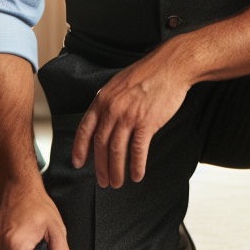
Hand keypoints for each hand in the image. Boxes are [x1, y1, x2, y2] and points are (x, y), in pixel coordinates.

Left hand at [72, 47, 190, 187]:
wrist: (170, 66)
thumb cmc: (147, 73)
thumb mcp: (119, 83)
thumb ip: (109, 102)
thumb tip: (103, 120)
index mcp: (102, 99)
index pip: (85, 129)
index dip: (80, 149)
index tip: (79, 163)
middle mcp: (112, 109)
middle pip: (100, 145)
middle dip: (100, 167)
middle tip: (102, 181)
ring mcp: (128, 117)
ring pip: (116, 151)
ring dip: (116, 171)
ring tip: (117, 183)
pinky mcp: (147, 123)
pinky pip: (138, 150)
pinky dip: (136, 166)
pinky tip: (137, 175)